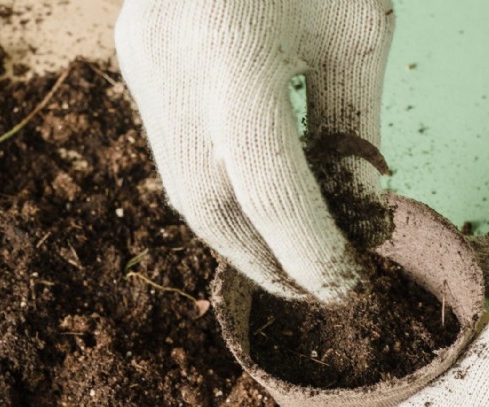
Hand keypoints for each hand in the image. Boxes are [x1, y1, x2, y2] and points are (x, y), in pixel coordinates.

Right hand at [115, 0, 393, 302]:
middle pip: (214, 212)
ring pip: (184, 195)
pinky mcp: (133, 68)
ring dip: (238, 242)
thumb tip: (355, 212)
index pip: (273, 192)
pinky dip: (218, 199)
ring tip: (285, 264)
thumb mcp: (354, 31)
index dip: (312, 254)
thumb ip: (352, 131)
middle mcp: (173, 76)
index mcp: (237, 57)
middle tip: (314, 293)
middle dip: (267, 266)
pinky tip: (251, 211)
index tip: (346, 286)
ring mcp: (141, 73)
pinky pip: (173, 159)